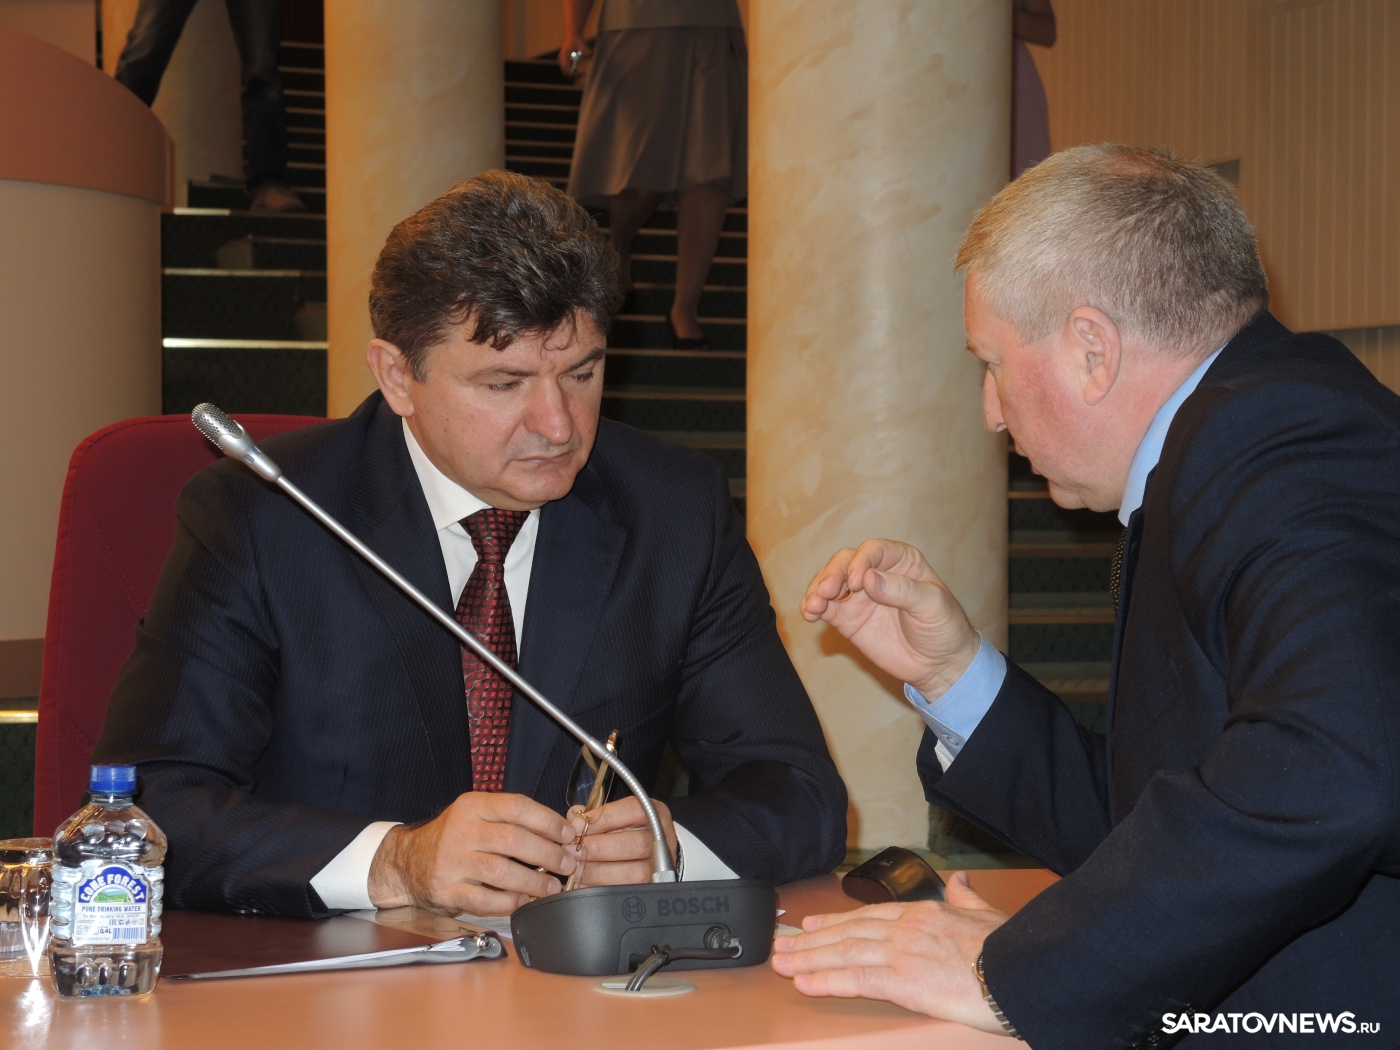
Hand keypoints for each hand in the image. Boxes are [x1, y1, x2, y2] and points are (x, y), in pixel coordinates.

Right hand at [368, 792, 578, 914]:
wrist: (408, 862)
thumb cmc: (454, 838)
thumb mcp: (477, 815)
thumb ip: (512, 820)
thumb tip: (562, 832)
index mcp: (472, 807)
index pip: (517, 807)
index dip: (548, 821)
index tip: (568, 835)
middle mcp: (461, 832)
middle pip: (513, 840)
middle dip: (548, 854)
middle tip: (568, 863)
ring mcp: (452, 863)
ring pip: (502, 873)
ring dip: (535, 882)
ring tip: (553, 886)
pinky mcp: (447, 891)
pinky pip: (486, 900)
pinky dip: (511, 903)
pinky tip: (524, 900)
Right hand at [557, 35, 590, 77]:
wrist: (572, 35)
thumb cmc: (577, 39)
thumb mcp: (582, 44)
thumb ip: (585, 49)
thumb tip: (590, 54)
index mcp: (564, 56)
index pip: (567, 70)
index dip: (574, 74)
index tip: (582, 73)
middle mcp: (561, 59)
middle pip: (566, 73)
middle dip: (574, 76)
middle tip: (582, 75)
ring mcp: (561, 60)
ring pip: (565, 72)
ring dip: (573, 75)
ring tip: (581, 73)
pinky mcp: (563, 61)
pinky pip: (566, 69)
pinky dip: (572, 72)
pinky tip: (578, 71)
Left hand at [566, 797, 677, 885]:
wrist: (647, 856)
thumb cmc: (625, 831)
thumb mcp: (613, 816)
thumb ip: (593, 815)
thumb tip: (574, 818)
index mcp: (654, 814)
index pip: (633, 811)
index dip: (604, 818)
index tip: (578, 825)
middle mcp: (662, 840)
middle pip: (635, 844)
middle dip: (599, 848)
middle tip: (573, 850)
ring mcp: (660, 867)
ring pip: (634, 873)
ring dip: (599, 871)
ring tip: (576, 869)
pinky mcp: (650, 889)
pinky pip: (626, 893)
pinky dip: (600, 889)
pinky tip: (583, 884)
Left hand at [771, 871, 1010, 1033]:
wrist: (1021, 967)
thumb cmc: (1008, 945)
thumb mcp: (984, 912)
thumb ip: (966, 897)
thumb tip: (962, 880)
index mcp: (922, 913)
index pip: (867, 916)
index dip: (834, 921)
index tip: (811, 924)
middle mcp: (905, 929)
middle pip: (847, 933)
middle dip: (811, 941)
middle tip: (782, 947)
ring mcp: (901, 953)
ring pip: (844, 953)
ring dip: (808, 959)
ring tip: (782, 964)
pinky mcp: (904, 981)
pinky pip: (857, 980)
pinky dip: (827, 980)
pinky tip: (806, 983)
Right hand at [801, 539, 980, 699]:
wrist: (938, 664)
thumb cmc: (944, 628)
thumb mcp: (932, 606)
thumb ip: (902, 591)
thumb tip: (869, 579)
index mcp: (900, 561)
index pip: (873, 550)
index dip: (861, 561)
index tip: (857, 583)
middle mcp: (875, 572)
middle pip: (845, 561)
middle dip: (832, 574)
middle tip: (826, 592)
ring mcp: (858, 595)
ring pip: (830, 581)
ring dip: (817, 589)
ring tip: (813, 606)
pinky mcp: (847, 618)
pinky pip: (825, 607)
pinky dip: (813, 608)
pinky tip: (809, 613)